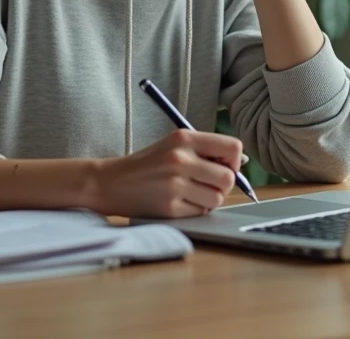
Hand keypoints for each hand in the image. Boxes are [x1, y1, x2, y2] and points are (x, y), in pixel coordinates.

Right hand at [87, 129, 242, 218]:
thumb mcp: (173, 145)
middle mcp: (180, 159)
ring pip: (217, 198)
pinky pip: (201, 212)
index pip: (233, 147)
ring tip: (192, 193)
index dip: (234, 161)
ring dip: (209, 199)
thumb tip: (239, 163)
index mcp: (184, 138)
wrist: (110, 182)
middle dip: (223, 184)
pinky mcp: (169, 207)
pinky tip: (179, 202)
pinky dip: (195, 210)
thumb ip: (204, 150)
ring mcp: (174, 184)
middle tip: (208, 184)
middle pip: (228, 177)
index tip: (223, 166)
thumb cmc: (148, 164)